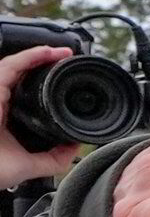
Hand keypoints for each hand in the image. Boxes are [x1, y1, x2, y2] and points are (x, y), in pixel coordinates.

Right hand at [0, 47, 84, 187]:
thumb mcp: (30, 164)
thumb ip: (54, 157)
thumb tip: (76, 146)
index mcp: (5, 116)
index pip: (22, 90)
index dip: (41, 78)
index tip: (64, 75)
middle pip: (19, 74)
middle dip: (43, 62)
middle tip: (67, 58)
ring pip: (15, 65)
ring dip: (39, 54)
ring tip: (61, 52)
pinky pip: (10, 66)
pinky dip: (28, 57)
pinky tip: (47, 52)